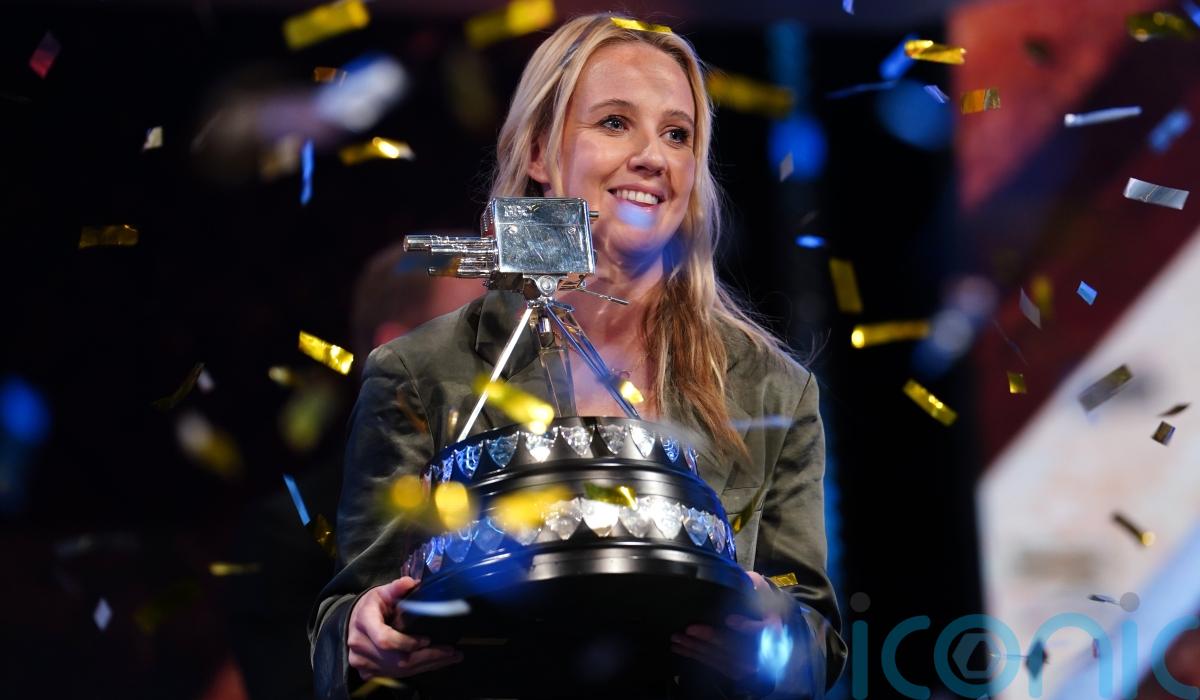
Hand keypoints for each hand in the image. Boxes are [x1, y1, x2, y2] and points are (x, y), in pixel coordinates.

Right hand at [347, 577, 463, 681]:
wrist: (352, 623)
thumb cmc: (370, 606)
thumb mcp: (381, 593)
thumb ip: (396, 588)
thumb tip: (411, 582)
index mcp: (364, 622)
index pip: (385, 639)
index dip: (407, 643)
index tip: (427, 639)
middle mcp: (360, 645)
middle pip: (397, 660)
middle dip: (428, 657)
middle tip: (452, 652)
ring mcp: (362, 662)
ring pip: (399, 671)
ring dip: (427, 665)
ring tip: (450, 657)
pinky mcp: (367, 672)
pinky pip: (396, 675)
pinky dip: (417, 670)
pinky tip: (434, 663)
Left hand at [670, 572, 782, 680]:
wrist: (770, 632)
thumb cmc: (761, 608)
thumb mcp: (761, 591)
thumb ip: (752, 584)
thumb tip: (739, 576)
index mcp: (771, 629)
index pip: (763, 631)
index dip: (747, 627)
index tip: (730, 620)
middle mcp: (761, 651)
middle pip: (736, 647)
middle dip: (711, 638)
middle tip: (690, 629)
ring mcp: (747, 664)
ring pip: (721, 658)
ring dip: (698, 649)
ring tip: (678, 638)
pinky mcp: (735, 670)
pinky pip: (714, 665)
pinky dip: (696, 656)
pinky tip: (681, 649)